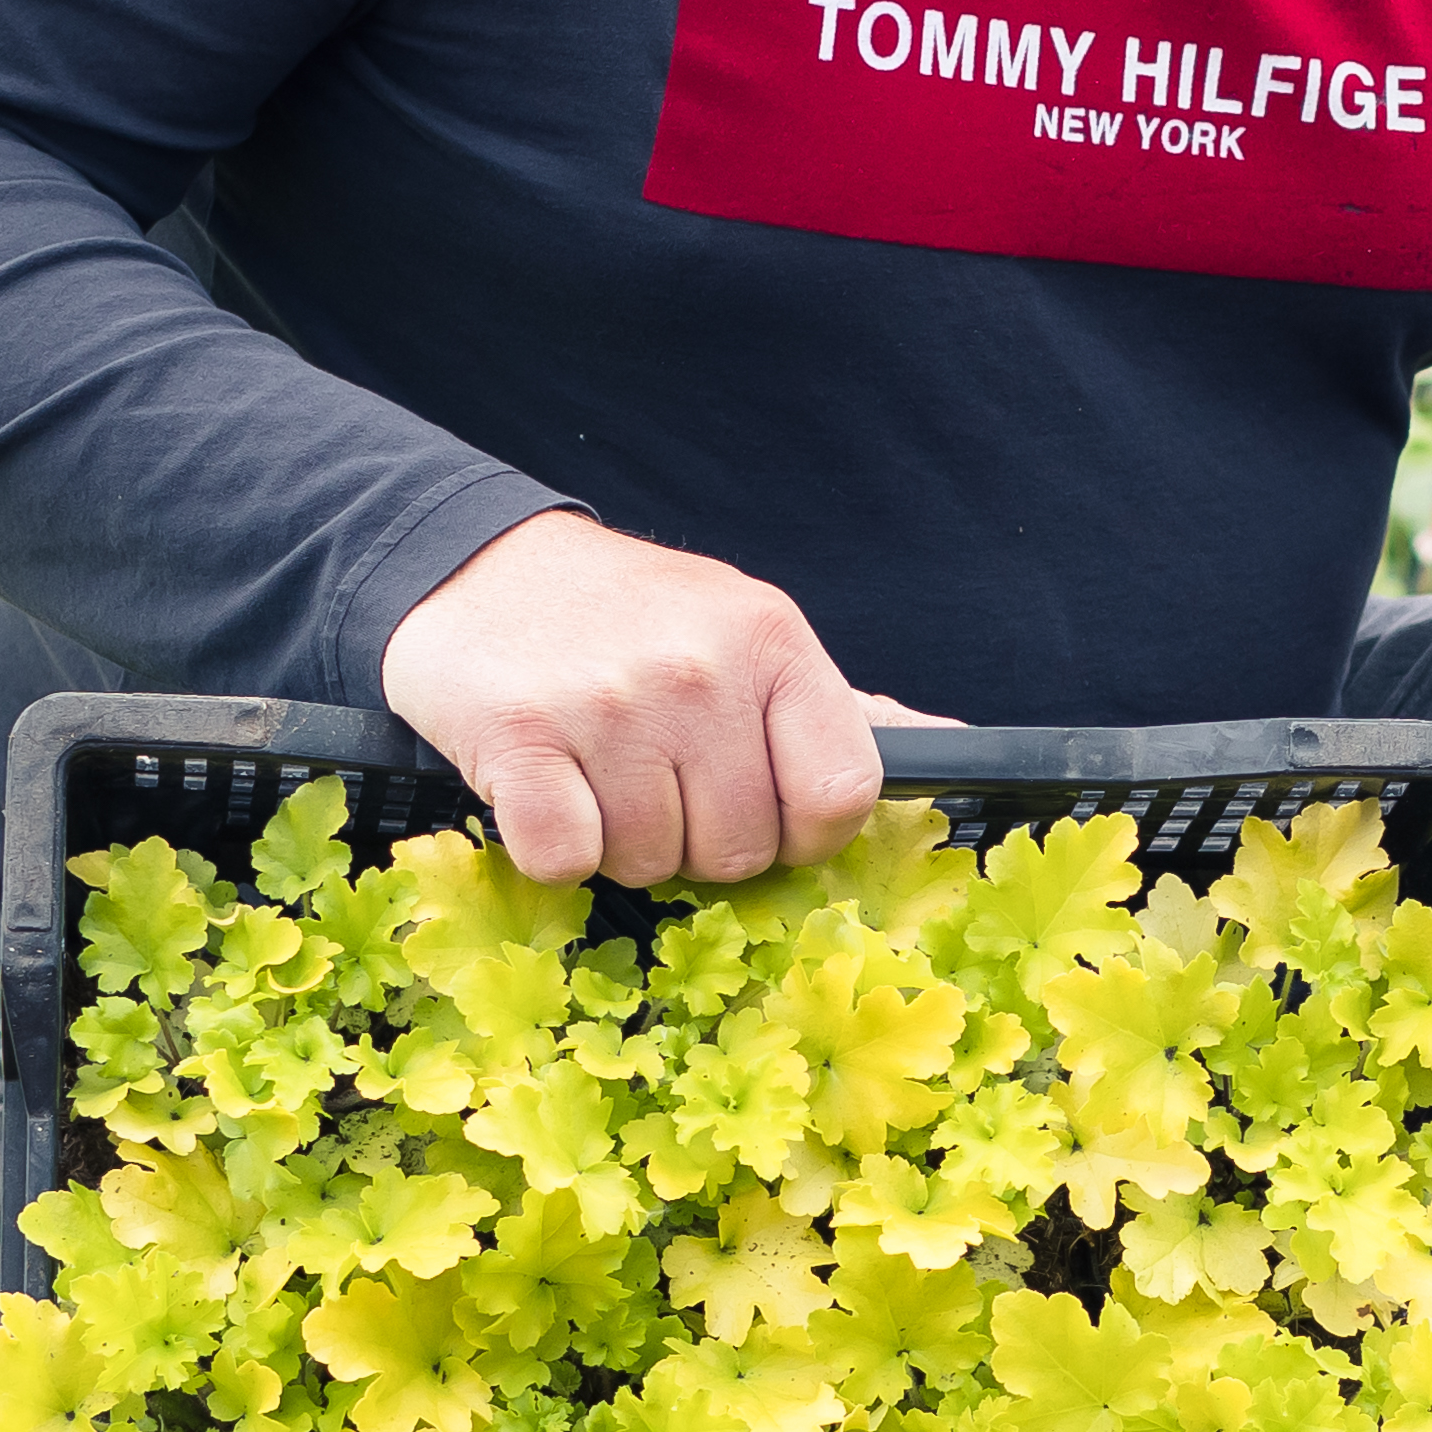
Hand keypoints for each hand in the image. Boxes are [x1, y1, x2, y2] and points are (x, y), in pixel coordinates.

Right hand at [383, 514, 943, 886]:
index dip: (805, 831)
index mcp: (775, 642)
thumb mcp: (748, 635)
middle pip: (743, 849)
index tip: (760, 807)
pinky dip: (552, 846)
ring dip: (622, 840)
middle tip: (653, 774)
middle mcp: (701, 668)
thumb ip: (840, 710)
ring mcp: (611, 703)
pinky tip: (545, 783)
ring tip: (595, 765)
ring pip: (651, 863)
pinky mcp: (520, 737)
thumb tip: (952, 747)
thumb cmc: (630, 621)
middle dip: (699, 840)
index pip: (844, 794)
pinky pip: (567, 859)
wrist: (478, 568)